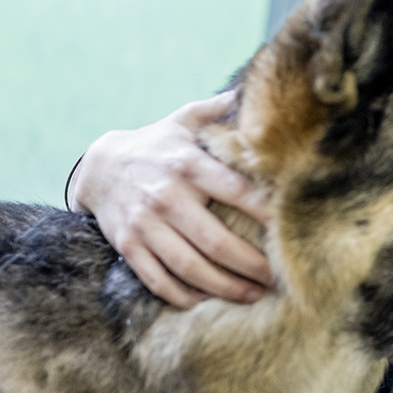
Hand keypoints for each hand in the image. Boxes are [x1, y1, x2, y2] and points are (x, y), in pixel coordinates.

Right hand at [71, 92, 272, 307]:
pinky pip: (159, 279)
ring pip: (189, 266)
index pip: (236, 191)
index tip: (293, 229)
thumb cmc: (156, 145)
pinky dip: (185, 296)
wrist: (98, 167)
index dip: (266, 212)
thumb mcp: (183, 121)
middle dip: (251, 264)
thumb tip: (249, 90)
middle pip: (216, 241)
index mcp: (187, 164)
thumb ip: (216, 110)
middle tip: (278, 277)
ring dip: (225, 287)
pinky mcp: (128, 246)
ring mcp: (145, 225)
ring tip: (253, 295)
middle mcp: (167, 196)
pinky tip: (208, 302)